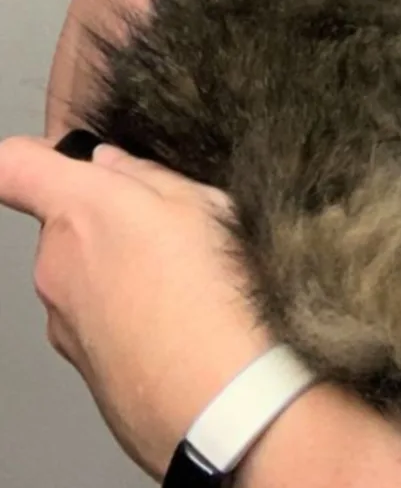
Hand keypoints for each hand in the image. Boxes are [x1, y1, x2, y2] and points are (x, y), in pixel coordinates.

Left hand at [0, 137, 271, 478]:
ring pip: (82, 272)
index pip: (14, 168)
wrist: (221, 403)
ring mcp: (62, 321)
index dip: (35, 156)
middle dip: (107, 217)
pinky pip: (96, 318)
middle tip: (171, 225)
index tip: (72, 158)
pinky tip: (179, 320)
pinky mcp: (81, 364)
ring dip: (120, 268)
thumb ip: (147, 175)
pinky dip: (128, 312)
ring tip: (187, 280)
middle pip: (63, 223)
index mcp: (79, 212)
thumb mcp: (202, 203)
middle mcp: (54, 267)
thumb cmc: (214, 296)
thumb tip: (112, 164)